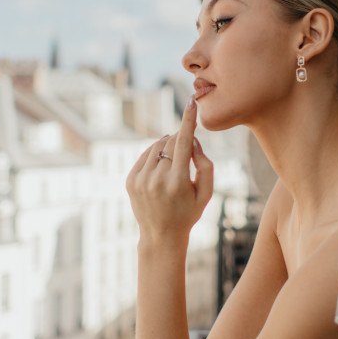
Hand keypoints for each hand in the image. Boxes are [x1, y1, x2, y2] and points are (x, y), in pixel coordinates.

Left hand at [126, 99, 213, 246]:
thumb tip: (193, 141)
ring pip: (157, 146)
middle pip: (171, 142)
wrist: (161, 236)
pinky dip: (155, 155)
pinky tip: (161, 169)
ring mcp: (141, 180)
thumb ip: (206, 165)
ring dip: (168, 147)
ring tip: (173, 166)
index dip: (188, 121)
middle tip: (186, 158)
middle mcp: (157, 179)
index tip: (190, 102)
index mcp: (178, 182)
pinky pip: (145, 155)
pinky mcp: (130, 180)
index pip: (184, 142)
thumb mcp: (206, 193)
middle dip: (181, 141)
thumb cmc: (188, 212)